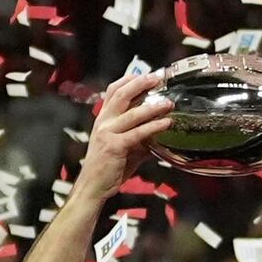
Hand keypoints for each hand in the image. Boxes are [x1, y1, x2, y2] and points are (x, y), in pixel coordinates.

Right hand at [70, 68, 173, 198]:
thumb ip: (140, 138)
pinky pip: (137, 133)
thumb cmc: (108, 168)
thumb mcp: (123, 147)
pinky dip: (153, 126)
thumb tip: (160, 133)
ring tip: (169, 102)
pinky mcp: (115, 146)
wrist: (92, 187)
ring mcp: (108, 133)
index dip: (130, 79)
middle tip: (159, 78)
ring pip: (132, 113)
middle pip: (121, 94)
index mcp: (103, 119)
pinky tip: (166, 123)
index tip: (148, 74)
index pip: (114, 90)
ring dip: (153, 106)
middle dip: (141, 83)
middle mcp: (104, 122)